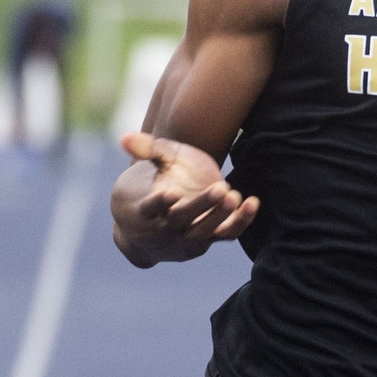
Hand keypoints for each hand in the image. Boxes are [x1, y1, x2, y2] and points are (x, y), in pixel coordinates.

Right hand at [114, 131, 258, 264]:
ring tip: (234, 195)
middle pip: (182, 221)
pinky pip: (226, 234)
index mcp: (147, 211)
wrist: (159, 222)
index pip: (151, 209)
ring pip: (204, 233)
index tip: (172, 193)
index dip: (160, 203)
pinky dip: (240, 222)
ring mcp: (188, 237)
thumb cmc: (156, 183)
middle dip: (201, 206)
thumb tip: (124, 137)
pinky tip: (252, 203)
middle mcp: (166, 229)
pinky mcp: (209, 239)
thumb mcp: (153, 164)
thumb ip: (146, 149)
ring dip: (220, 217)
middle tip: (221, 188)